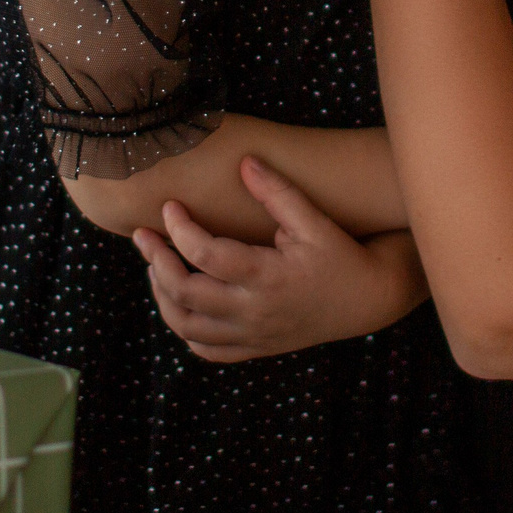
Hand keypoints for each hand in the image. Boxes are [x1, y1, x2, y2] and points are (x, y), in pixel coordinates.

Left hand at [132, 156, 427, 361]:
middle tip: (144, 235)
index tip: (169, 206)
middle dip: (156, 262)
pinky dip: (185, 328)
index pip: (205, 255)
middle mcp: (255, 311)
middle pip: (185, 294)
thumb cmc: (340, 254)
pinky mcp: (256, 347)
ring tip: (155, 267)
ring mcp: (253, 334)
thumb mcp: (314, 221)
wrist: (368, 300)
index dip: (179, 229)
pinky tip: (181, 301)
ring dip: (163, 296)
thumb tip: (244, 162)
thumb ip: (278, 193)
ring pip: (187, 327)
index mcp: (267, 276)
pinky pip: (206, 349)